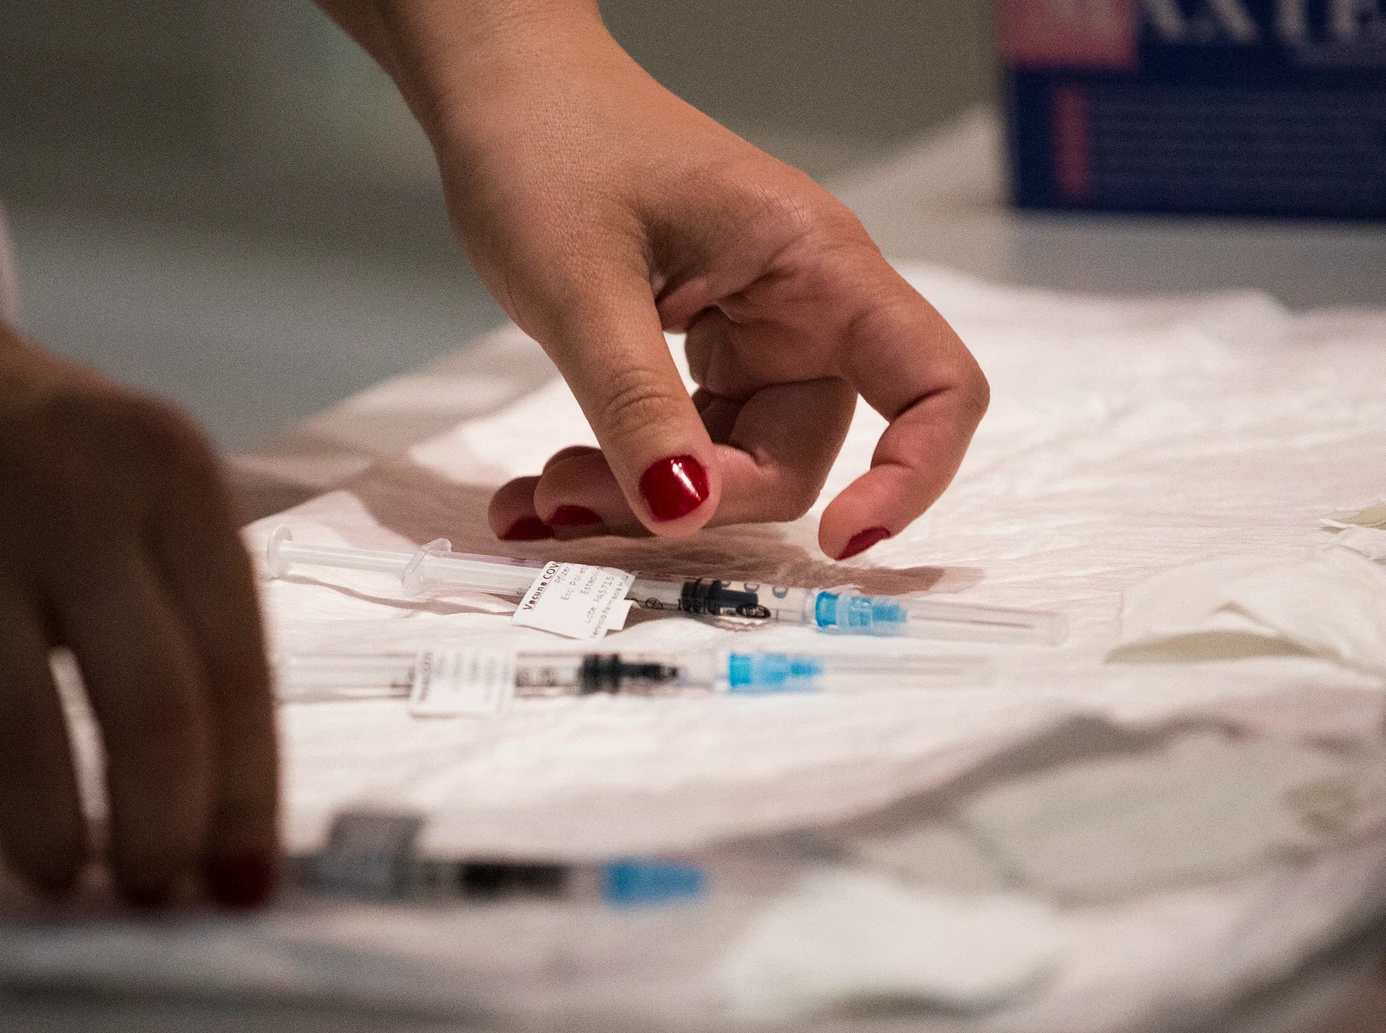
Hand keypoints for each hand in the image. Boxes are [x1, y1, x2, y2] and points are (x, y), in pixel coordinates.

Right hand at [0, 263, 276, 906]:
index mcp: (172, 474)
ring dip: (48, 834)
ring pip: (23, 726)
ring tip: (54, 867)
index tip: (239, 883)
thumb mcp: (133, 498)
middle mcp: (72, 484)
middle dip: (160, 831)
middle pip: (152, 703)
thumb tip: (221, 817)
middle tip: (149, 891)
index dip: (244, 792)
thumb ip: (178, 624)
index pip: (237, 661)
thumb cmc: (23, 460)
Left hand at [426, 31, 988, 557]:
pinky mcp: (696, 353)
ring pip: (726, 463)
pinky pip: (675, 443)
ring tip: (537, 496)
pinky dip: (615, 473)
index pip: (932, 384)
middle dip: (695, 499)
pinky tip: (539, 488)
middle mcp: (798, 304)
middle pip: (795, 454)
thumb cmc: (551, 142)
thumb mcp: (582, 285)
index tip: (842, 540)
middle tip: (573, 497)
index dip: (912, 475)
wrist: (501, 91)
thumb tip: (683, 515)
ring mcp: (748, 332)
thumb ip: (636, 407)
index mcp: (815, 265)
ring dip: (638, 498)